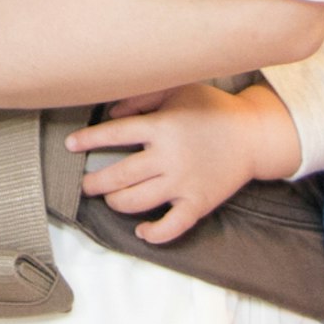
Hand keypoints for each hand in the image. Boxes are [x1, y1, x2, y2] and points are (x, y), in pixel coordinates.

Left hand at [66, 79, 300, 243]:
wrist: (253, 135)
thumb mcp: (178, 90)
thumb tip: (110, 112)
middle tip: (85, 183)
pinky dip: (154, 233)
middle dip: (95, 182)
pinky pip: (172, 226)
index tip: (70, 145)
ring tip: (109, 198)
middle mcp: (169, 157)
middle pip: (119, 175)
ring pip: (137, 201)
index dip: (88, 140)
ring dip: (115, 202)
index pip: (115, 135)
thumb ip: (142, 98)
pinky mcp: (198, 203)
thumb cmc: (212, 108)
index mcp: (162, 127)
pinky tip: (141, 231)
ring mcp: (184, 183)